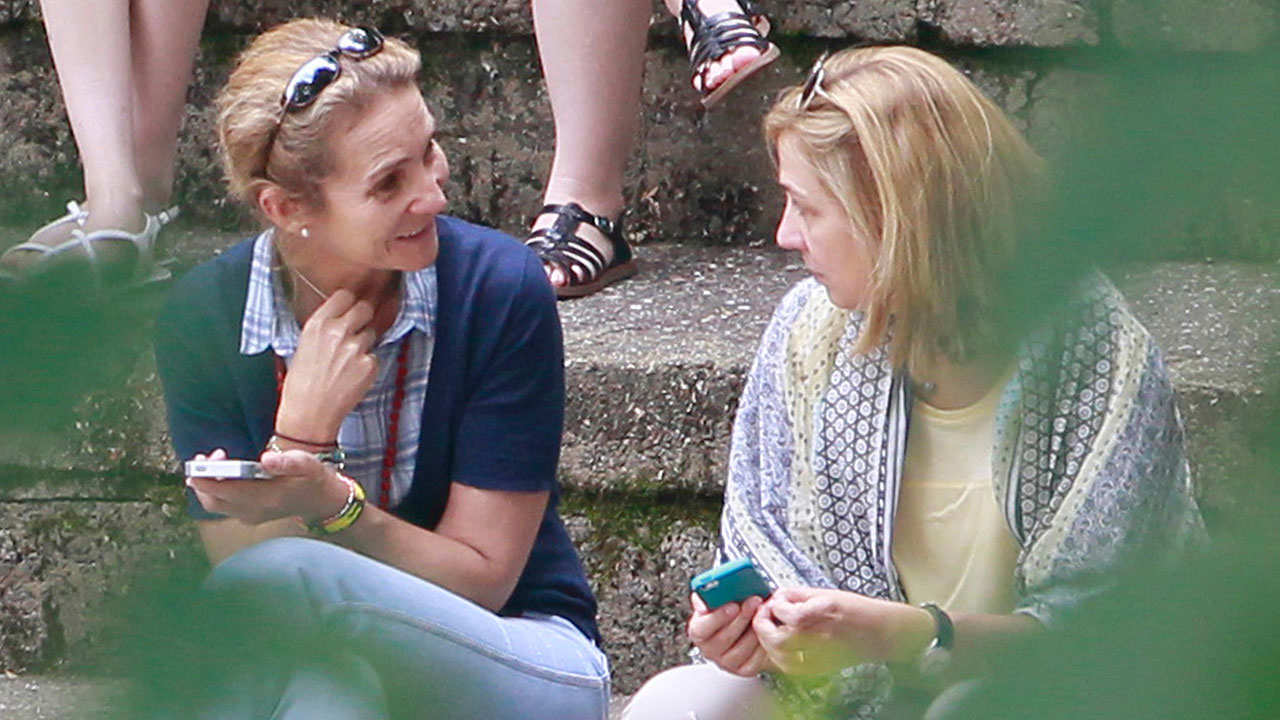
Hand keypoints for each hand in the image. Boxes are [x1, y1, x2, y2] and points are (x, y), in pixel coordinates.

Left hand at [185, 448, 346, 525]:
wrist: (323, 500)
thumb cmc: (313, 478)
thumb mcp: (307, 464)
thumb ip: (287, 461)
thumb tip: (265, 459)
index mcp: (266, 498)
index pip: (225, 491)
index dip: (206, 478)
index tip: (199, 462)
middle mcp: (254, 511)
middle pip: (213, 500)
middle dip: (202, 480)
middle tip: (206, 458)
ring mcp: (251, 516)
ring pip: (215, 505)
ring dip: (207, 486)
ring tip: (213, 463)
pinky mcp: (250, 516)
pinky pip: (223, 507)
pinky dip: (215, 492)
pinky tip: (222, 475)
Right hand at [275, 289, 377, 440]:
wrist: (309, 413)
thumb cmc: (302, 382)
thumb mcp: (305, 344)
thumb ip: (325, 326)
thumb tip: (343, 314)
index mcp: (318, 324)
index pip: (344, 295)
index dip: (349, 302)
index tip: (350, 307)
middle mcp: (338, 331)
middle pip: (364, 308)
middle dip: (363, 317)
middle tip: (356, 330)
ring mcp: (357, 348)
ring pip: (371, 333)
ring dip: (364, 344)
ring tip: (347, 362)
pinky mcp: (370, 364)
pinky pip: (374, 356)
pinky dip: (367, 364)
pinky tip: (352, 375)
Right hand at [687, 593, 771, 676]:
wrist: (747, 627)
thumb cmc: (731, 611)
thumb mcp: (717, 599)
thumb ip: (709, 597)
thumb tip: (702, 599)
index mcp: (699, 631)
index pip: (701, 629)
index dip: (717, 617)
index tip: (733, 605)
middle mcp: (710, 650)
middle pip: (724, 638)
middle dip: (742, 617)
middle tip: (754, 602)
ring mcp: (727, 662)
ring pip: (741, 648)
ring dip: (754, 629)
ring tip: (762, 613)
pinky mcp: (744, 669)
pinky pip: (755, 659)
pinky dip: (762, 643)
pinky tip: (765, 630)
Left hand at [752, 587, 932, 675]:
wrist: (880, 632)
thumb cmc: (857, 610)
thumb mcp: (825, 593)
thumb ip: (797, 595)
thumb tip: (775, 598)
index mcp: (823, 611)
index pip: (786, 613)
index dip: (772, 607)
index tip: (769, 603)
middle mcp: (821, 635)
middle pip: (778, 639)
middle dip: (763, 627)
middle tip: (763, 617)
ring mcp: (820, 655)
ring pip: (780, 656)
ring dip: (768, 643)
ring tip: (769, 630)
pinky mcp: (820, 667)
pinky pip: (790, 666)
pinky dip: (779, 656)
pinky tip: (781, 645)